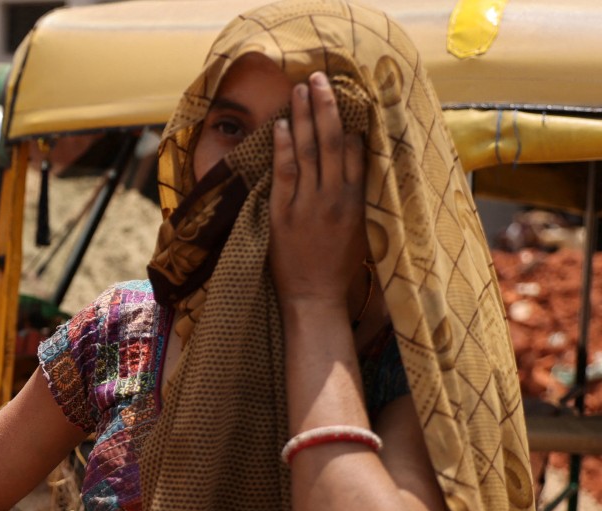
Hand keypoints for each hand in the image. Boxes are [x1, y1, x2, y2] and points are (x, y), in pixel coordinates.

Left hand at [269, 71, 368, 310]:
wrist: (315, 299)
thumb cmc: (338, 270)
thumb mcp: (359, 233)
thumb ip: (356, 200)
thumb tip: (355, 169)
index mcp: (356, 203)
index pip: (357, 152)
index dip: (350, 121)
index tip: (345, 96)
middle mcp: (334, 198)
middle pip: (333, 142)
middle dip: (327, 106)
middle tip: (320, 78)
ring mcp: (308, 205)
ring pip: (310, 152)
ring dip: (305, 116)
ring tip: (301, 88)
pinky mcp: (283, 215)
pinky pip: (284, 174)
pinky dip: (284, 147)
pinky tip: (283, 125)